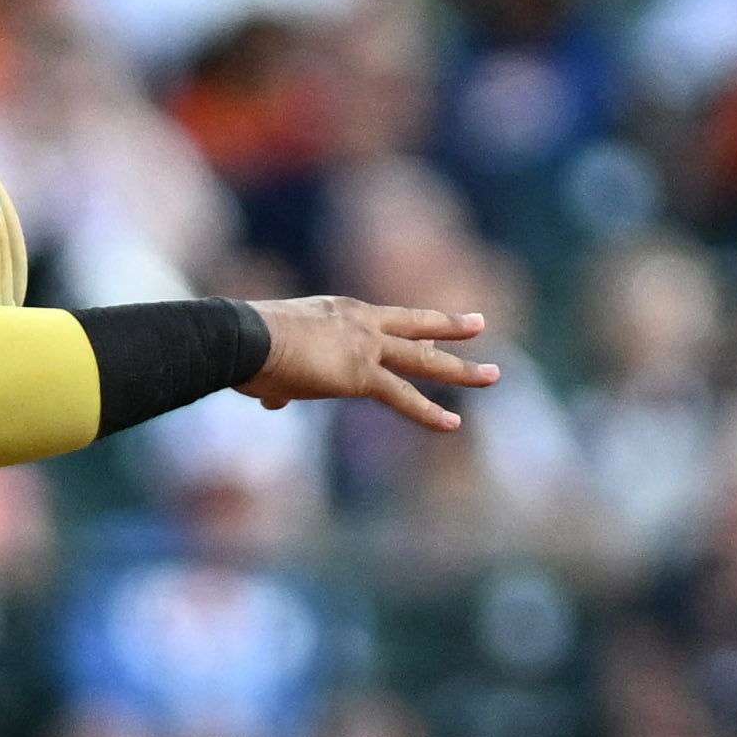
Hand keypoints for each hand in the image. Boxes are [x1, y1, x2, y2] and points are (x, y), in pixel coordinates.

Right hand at [241, 296, 497, 433]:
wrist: (242, 338)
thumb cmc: (245, 347)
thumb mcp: (269, 360)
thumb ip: (280, 381)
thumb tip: (270, 397)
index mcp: (337, 312)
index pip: (383, 322)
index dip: (407, 330)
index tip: (430, 331)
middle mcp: (359, 321)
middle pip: (415, 324)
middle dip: (450, 326)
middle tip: (479, 323)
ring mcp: (365, 345)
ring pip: (423, 358)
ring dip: (461, 369)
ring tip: (494, 375)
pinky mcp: (360, 374)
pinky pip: (403, 397)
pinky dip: (429, 413)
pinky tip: (454, 424)